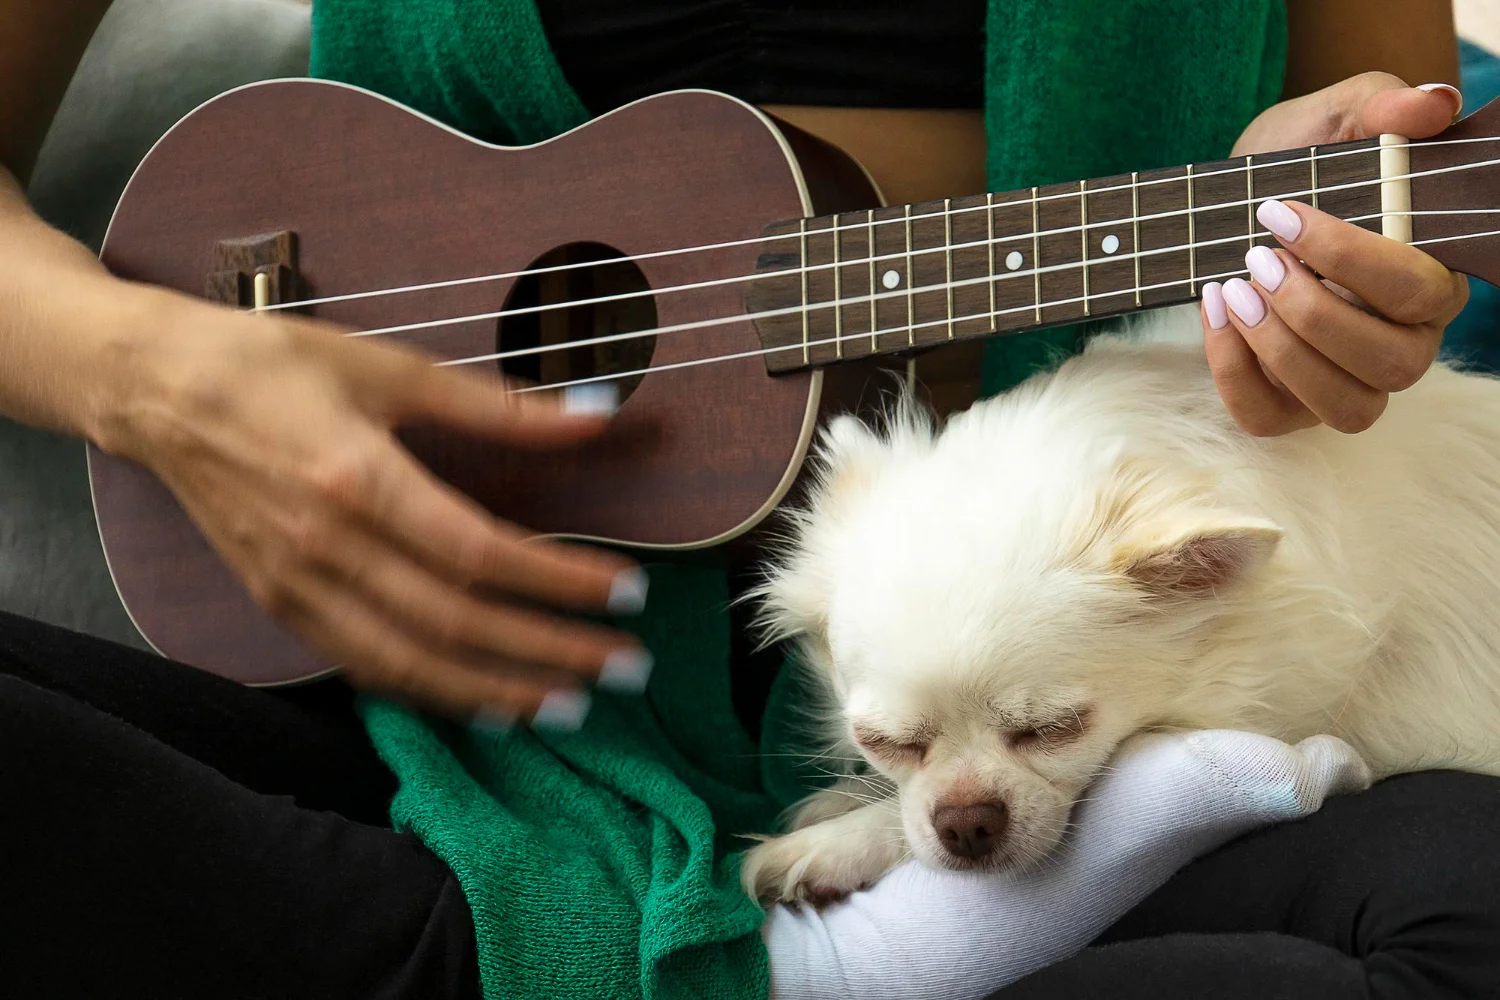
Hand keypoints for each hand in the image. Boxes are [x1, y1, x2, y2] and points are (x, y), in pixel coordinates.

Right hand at [102, 293, 649, 725]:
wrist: (155, 390)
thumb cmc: (270, 366)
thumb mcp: (388, 368)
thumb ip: (497, 405)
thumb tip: (595, 413)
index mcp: (357, 478)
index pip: (480, 552)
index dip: (559, 580)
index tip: (626, 591)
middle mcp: (326, 547)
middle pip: (456, 622)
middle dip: (550, 652)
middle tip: (626, 666)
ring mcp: (298, 588)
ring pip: (411, 664)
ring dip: (498, 691)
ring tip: (571, 703)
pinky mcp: (281, 607)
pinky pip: (366, 668)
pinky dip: (432, 693)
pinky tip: (486, 702)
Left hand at [1202, 73, 1470, 435]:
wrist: (1236, 202)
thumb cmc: (1300, 162)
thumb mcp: (1335, 119)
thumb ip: (1383, 105)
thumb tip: (1432, 103)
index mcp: (1432, 280)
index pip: (1419, 292)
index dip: (1350, 259)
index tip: (1280, 214)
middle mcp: (1404, 343)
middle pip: (1389, 360)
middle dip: (1313, 312)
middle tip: (1257, 259)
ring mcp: (1348, 382)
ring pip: (1341, 405)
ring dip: (1278, 351)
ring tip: (1234, 288)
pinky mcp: (1289, 407)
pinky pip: (1267, 418)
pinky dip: (1232, 372)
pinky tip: (1215, 311)